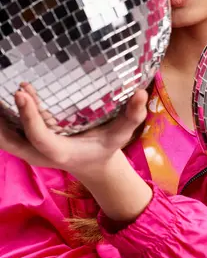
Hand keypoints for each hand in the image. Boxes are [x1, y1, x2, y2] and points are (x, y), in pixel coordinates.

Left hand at [0, 83, 147, 180]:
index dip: (29, 116)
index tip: (21, 93)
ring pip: (5, 138)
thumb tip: (142, 93)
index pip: (39, 136)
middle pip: (11, 141)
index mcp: (60, 152)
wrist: (93, 166)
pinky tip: (4, 97)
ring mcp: (32, 150)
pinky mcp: (29, 142)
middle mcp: (41, 153)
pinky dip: (3, 118)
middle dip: (1, 120)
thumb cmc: (106, 148)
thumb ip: (133, 115)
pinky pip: (9, 132)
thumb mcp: (121, 134)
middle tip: (5, 91)